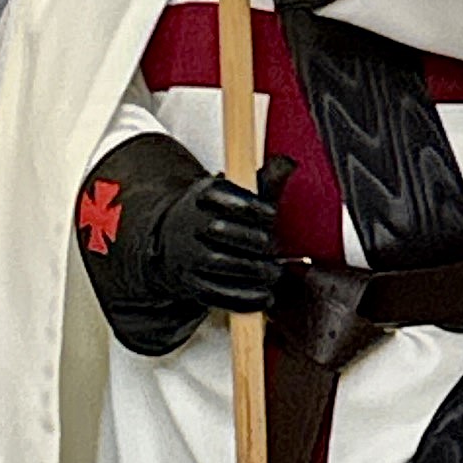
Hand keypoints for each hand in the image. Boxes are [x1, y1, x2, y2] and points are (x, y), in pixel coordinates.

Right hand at [145, 156, 295, 315]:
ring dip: (251, 271)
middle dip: (254, 241)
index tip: (271, 214)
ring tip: (274, 274)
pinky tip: (264, 297)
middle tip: (276, 249)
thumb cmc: (216, 213)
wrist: (173, 241)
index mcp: (202, 195)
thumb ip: (264, 181)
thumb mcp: (236, 192)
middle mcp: (189, 223)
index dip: (251, 206)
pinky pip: (215, 294)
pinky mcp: (189, 284)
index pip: (223, 195)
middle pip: (221, 231)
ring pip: (219, 264)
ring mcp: (186, 255)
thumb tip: (289, 163)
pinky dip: (243, 298)